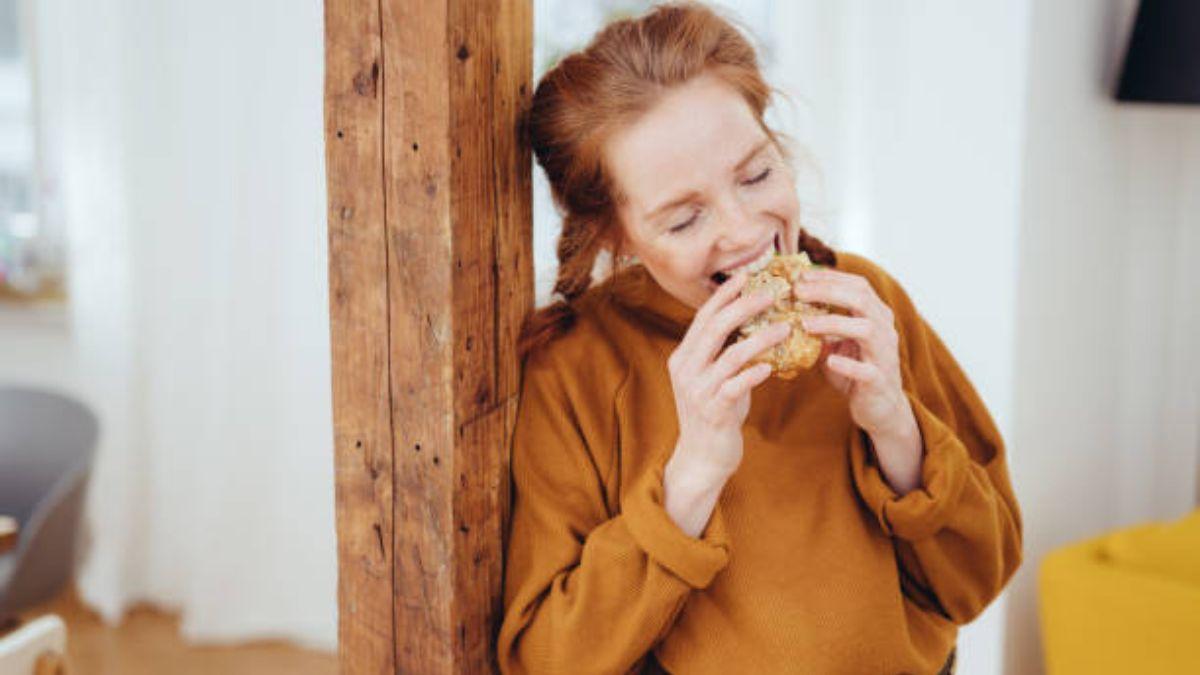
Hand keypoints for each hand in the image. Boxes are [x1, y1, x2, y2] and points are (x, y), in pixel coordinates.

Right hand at [665, 270, 790, 479]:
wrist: (702, 458)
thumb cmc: (716, 413)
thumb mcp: (715, 378)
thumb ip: (726, 352)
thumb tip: (754, 324)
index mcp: (684, 356)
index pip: (703, 317)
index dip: (724, 295)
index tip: (747, 275)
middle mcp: (686, 369)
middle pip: (714, 327)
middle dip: (744, 306)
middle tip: (772, 292)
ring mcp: (697, 390)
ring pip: (729, 355)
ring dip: (760, 338)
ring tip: (785, 327)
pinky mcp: (713, 411)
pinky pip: (735, 386)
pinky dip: (753, 373)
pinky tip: (771, 367)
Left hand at [793, 268, 914, 439]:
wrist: (880, 408)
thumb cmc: (855, 370)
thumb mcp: (837, 343)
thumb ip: (820, 326)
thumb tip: (787, 307)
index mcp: (876, 316)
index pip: (858, 285)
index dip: (830, 277)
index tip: (801, 276)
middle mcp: (885, 330)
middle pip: (861, 300)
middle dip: (828, 292)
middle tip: (798, 292)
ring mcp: (884, 355)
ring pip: (867, 330)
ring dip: (833, 323)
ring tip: (804, 323)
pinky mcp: (879, 381)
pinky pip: (866, 370)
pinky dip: (847, 364)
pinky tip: (828, 360)